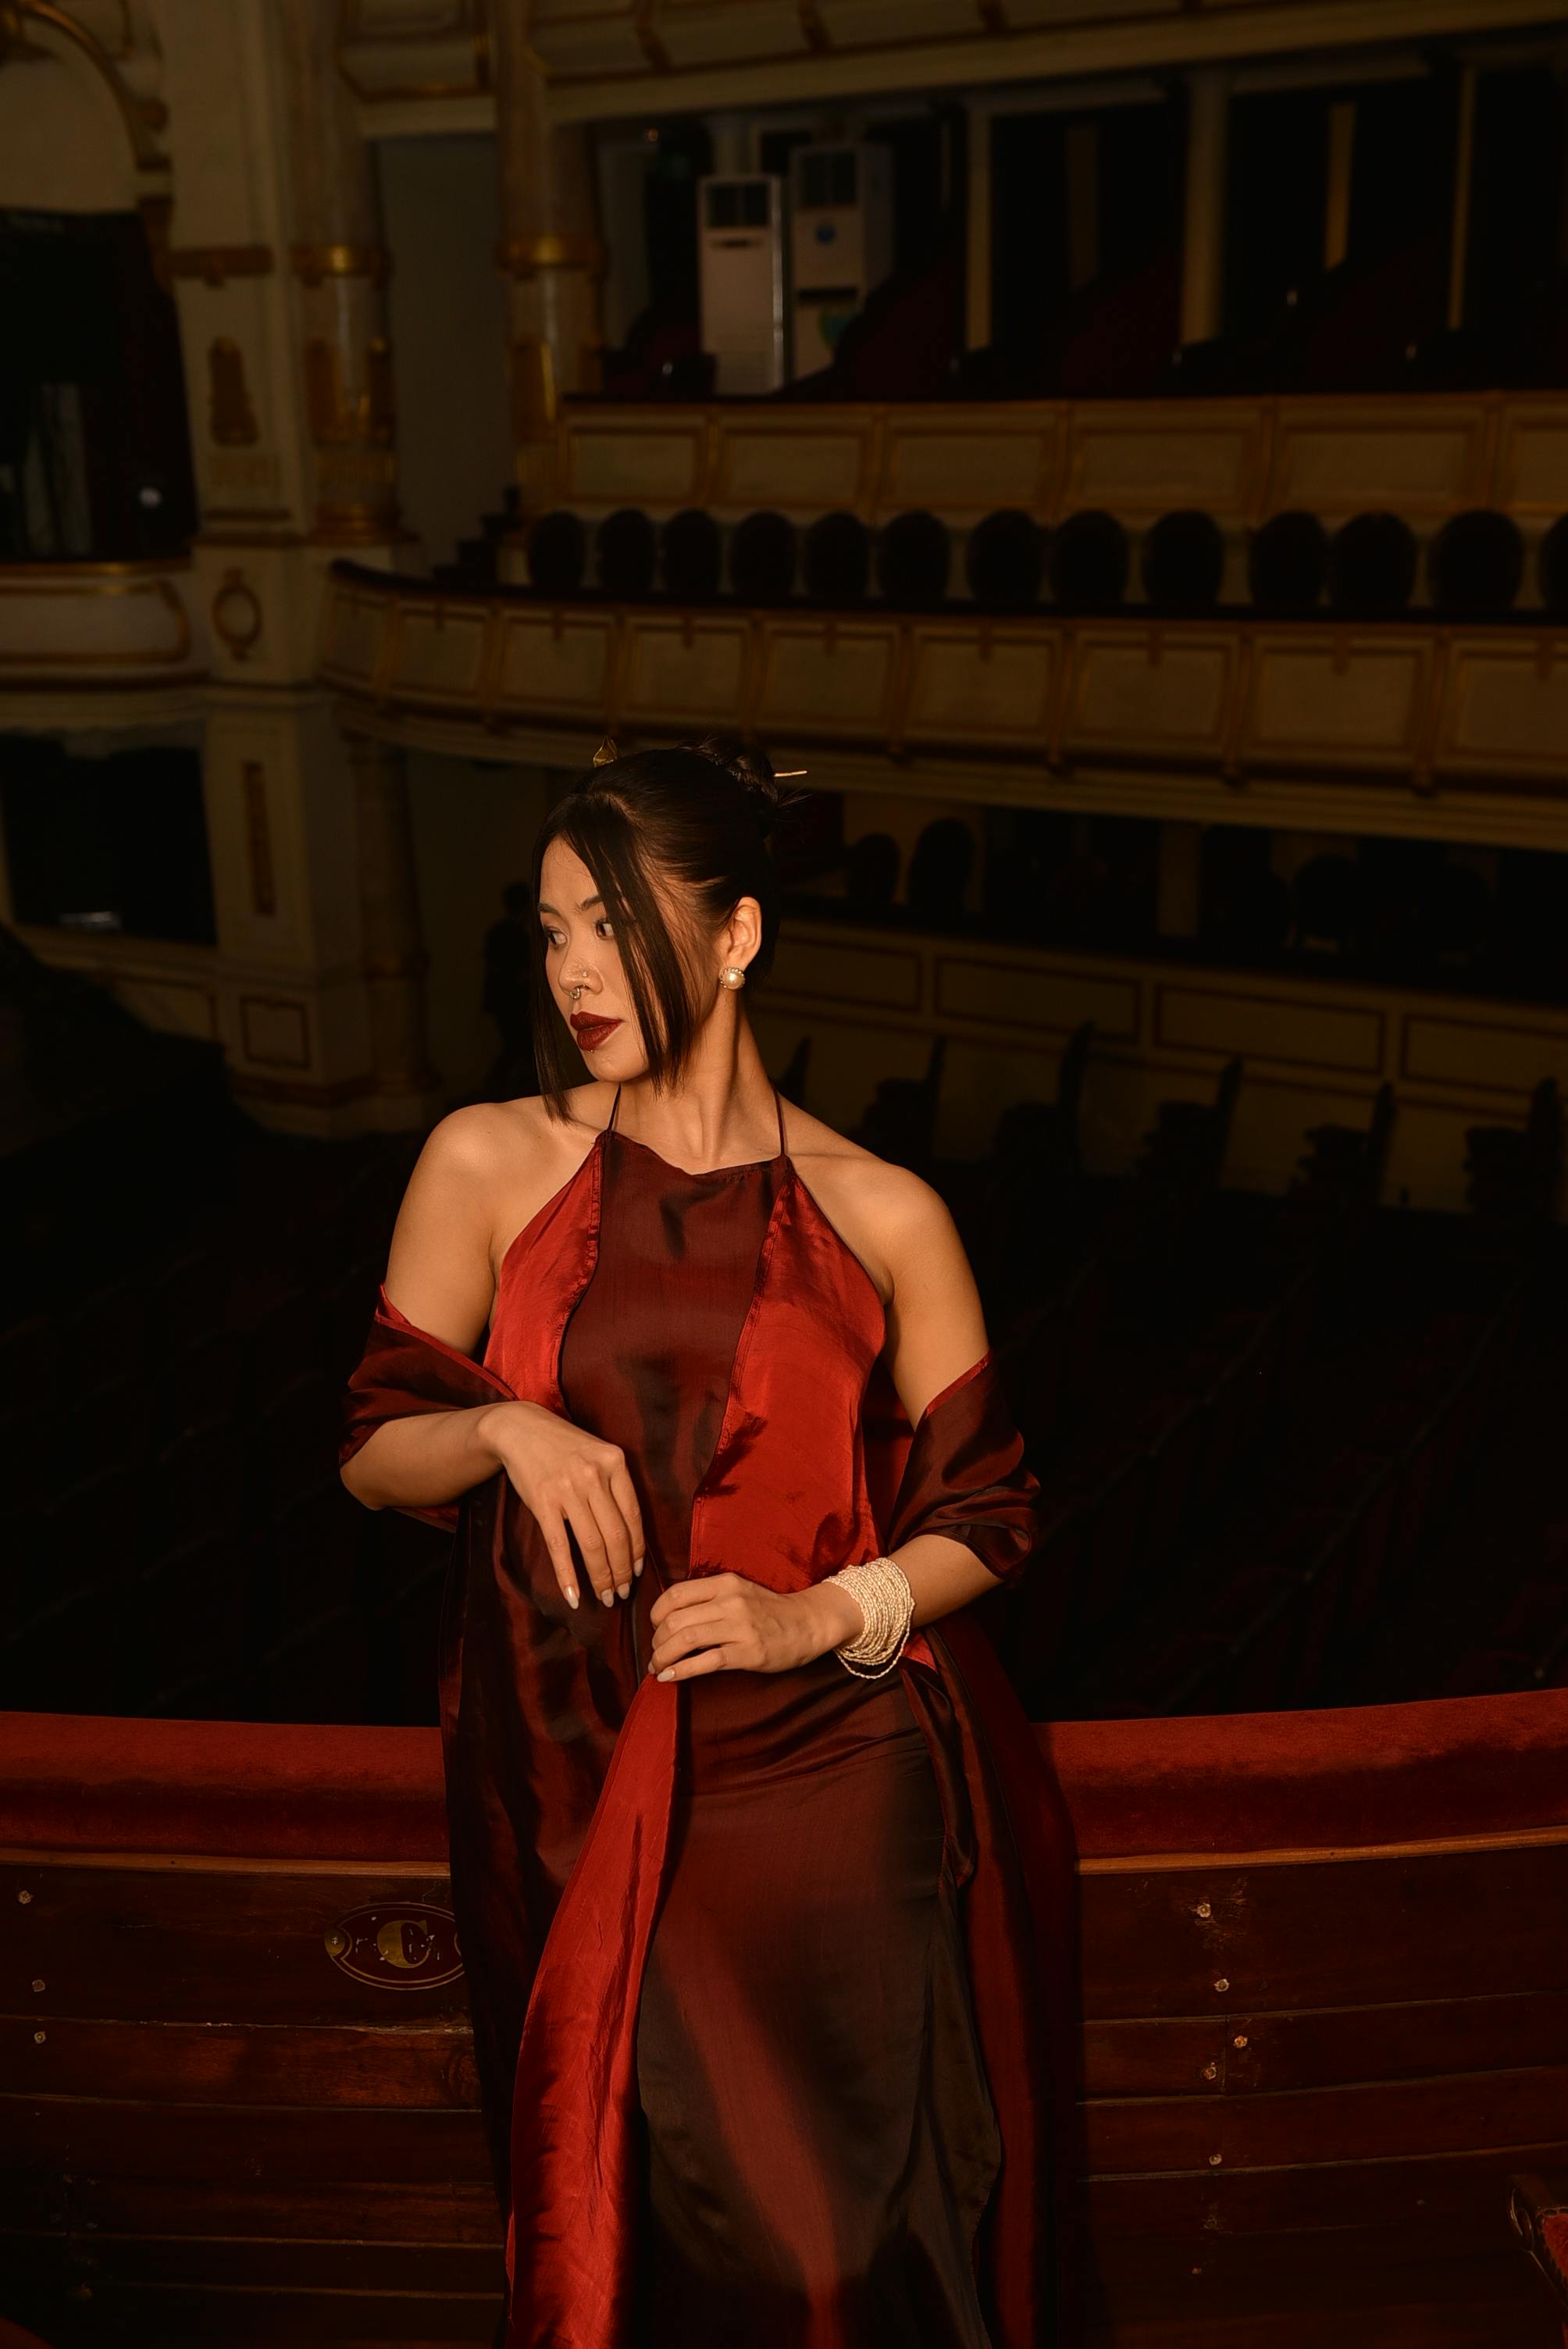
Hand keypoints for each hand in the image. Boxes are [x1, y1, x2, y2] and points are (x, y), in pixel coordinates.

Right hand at [478, 1399, 643, 1612]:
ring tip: (605, 1597)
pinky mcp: (543, 1502)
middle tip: (622, 1593)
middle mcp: (594, 1476)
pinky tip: (574, 1596)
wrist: (519, 1427)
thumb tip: (630, 1536)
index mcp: (615, 1462)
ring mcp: (568, 1489)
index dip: (638, 1550)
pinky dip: (568, 1576)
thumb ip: (614, 1485)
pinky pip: (559, 1546)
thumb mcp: (597, 1454)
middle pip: (616, 1535)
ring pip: (592, 1545)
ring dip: (601, 1577)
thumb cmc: (564, 1446)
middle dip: (622, 1571)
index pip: (634, 1516)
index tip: (638, 1571)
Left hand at [647, 1572, 863, 1682]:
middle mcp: (730, 1601)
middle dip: (656, 1641)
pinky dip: (681, 1670)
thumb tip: (669, 1617)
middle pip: (675, 1619)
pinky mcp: (748, 1652)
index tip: (655, 1629)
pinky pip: (705, 1661)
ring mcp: (739, 1627)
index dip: (656, 1614)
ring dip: (663, 1657)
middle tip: (655, 1654)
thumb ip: (708, 1598)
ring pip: (686, 1639)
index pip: (675, 1594)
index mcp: (724, 1583)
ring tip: (657, 1667)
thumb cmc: (768, 1611)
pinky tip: (670, 1677)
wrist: (808, 1623)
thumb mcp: (738, 1591)